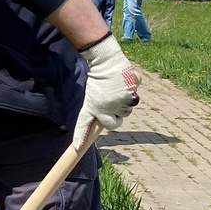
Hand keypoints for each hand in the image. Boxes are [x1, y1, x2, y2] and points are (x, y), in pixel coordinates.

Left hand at [73, 32, 139, 149]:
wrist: (107, 62)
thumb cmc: (99, 78)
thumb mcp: (92, 95)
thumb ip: (99, 109)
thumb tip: (106, 122)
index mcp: (93, 107)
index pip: (85, 124)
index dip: (81, 136)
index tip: (76, 147)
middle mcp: (106, 108)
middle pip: (115, 123)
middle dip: (115, 116)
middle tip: (112, 104)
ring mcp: (120, 103)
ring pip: (126, 112)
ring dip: (123, 105)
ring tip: (116, 92)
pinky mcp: (131, 96)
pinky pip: (134, 101)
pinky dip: (131, 94)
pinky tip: (124, 85)